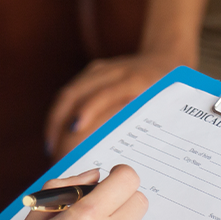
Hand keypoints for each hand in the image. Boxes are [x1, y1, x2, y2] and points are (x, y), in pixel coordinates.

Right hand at [46, 53, 183, 160]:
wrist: (166, 59)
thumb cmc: (168, 92)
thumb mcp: (165, 108)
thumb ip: (148, 126)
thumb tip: (128, 160)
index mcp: (137, 81)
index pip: (103, 97)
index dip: (86, 115)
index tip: (74, 140)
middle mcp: (117, 72)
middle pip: (79, 96)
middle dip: (63, 126)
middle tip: (59, 156)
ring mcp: (103, 69)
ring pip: (70, 95)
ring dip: (57, 123)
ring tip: (52, 150)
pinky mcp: (94, 71)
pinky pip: (71, 93)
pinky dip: (60, 115)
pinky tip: (56, 137)